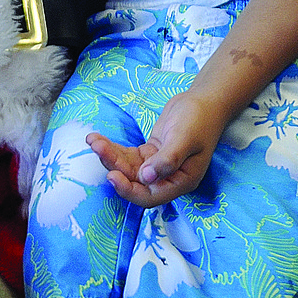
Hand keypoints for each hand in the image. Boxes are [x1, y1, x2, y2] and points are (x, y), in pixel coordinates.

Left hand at [87, 89, 225, 207]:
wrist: (204, 101)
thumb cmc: (199, 119)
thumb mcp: (185, 138)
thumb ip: (167, 160)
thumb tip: (145, 178)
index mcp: (180, 181)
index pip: (149, 196)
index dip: (128, 190)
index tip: (111, 175)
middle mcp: (166, 178)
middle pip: (133, 181)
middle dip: (113, 165)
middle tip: (97, 147)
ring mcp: (156, 166)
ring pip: (127, 168)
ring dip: (110, 156)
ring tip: (93, 139)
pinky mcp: (150, 154)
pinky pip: (128, 156)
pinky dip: (114, 149)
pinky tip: (99, 139)